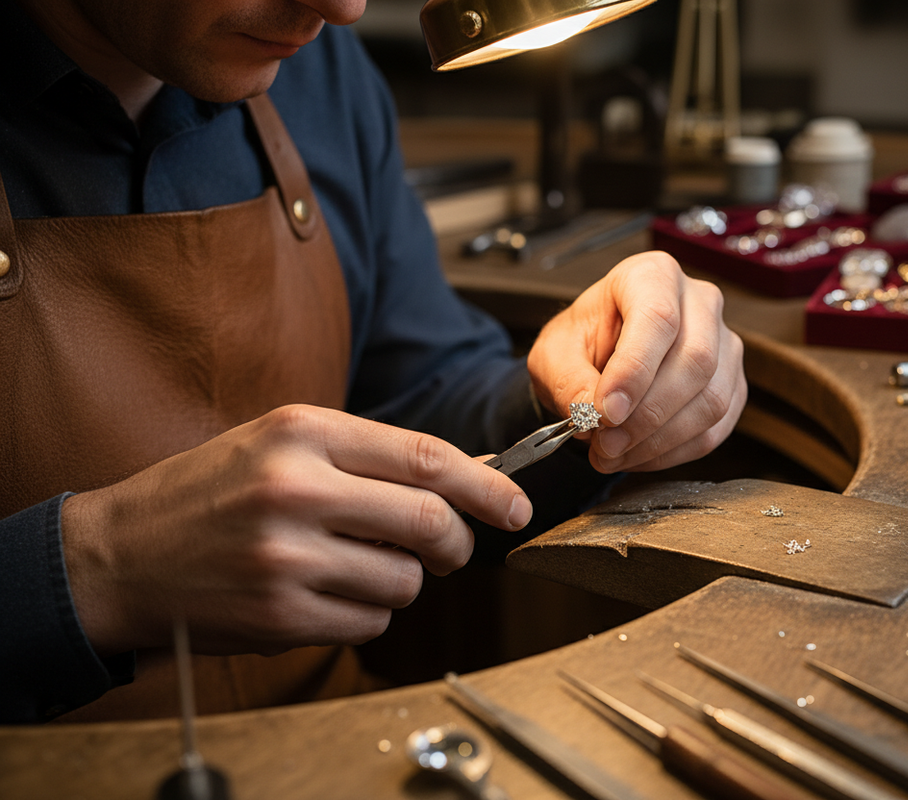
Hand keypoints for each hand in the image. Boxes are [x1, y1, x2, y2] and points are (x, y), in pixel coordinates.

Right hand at [60, 405, 531, 656]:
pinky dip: (367, 611)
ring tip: (356, 565)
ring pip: (405, 580)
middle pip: (429, 521)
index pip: (425, 457)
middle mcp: (296, 489)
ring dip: (402, 580)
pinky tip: (326, 593)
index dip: (486, 485)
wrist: (119, 554)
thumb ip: (368, 456)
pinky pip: (370, 621)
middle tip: (449, 549)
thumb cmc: (209, 491)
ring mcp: (287, 556)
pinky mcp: (280, 615)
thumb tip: (464, 477)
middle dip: (455, 542)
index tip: (516, 506)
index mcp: (302, 431)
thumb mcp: (281, 442)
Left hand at [527, 251, 746, 472]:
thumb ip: (569, 380)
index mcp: (652, 276)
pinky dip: (674, 451)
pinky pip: (715, 427)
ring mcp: (724, 343)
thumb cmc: (582, 343)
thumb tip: (595, 413)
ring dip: (659, 440)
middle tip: (605, 443)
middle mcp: (699, 302)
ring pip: (711, 400)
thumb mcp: (554, 354)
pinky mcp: (732, 383)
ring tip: (614, 453)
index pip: (658, 318)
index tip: (605, 412)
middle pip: (695, 361)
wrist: (598, 357)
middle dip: (646, 415)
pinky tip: (639, 454)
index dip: (634, 371)